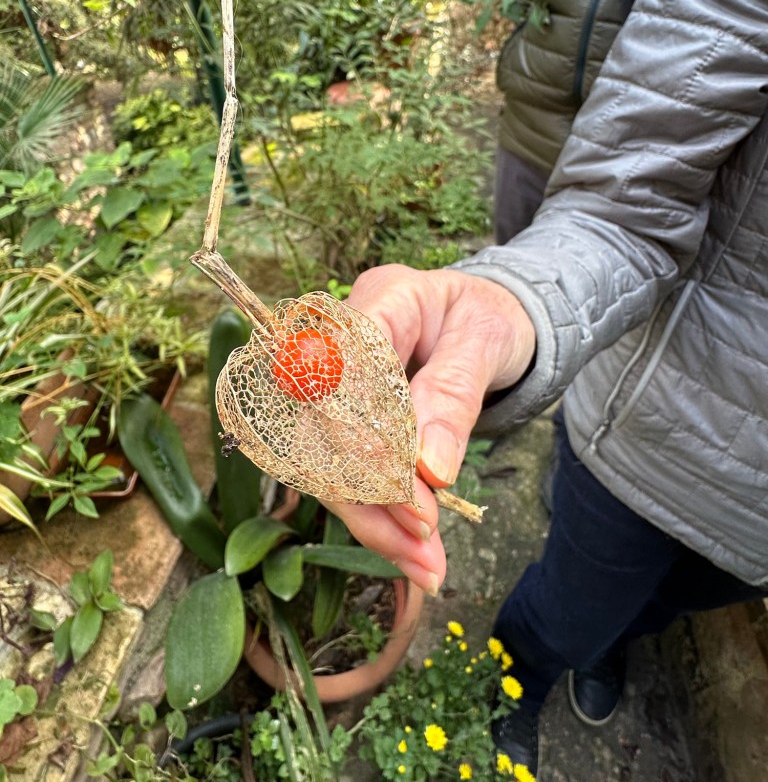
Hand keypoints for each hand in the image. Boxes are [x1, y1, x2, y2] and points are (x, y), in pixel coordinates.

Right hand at [326, 264, 535, 593]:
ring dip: (375, 521)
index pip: (347, 374)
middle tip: (424, 549)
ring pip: (330, 462)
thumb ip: (454, 397)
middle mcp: (343, 339)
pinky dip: (383, 517)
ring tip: (427, 566)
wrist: (493, 317)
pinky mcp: (346, 416)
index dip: (369, 444)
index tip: (415, 503)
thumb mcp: (488, 343)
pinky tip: (414, 553)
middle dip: (371, 498)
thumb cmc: (492, 317)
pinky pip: (351, 472)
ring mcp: (338, 379)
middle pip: (325, 428)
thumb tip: (428, 469)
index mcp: (382, 299)